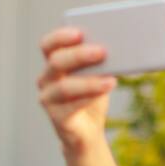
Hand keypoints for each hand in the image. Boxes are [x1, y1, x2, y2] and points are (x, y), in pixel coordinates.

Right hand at [36, 27, 116, 152]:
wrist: (88, 132)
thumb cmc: (92, 96)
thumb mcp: (97, 75)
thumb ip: (100, 62)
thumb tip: (119, 48)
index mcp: (53, 63)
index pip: (48, 45)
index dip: (60, 37)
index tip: (79, 33)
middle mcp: (46, 79)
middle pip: (56, 62)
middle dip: (79, 55)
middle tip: (102, 51)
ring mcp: (48, 99)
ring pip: (64, 87)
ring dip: (89, 81)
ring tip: (111, 79)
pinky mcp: (57, 118)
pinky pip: (71, 107)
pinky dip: (89, 98)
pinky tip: (105, 92)